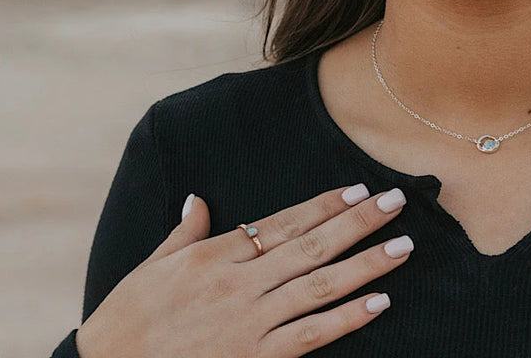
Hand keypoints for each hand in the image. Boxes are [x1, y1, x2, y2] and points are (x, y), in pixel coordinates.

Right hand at [76, 185, 411, 357]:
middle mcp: (239, 283)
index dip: (323, 205)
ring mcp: (250, 321)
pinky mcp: (255, 356)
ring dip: (366, 264)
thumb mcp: (151, 267)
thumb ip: (184, 232)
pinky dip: (347, 318)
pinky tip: (379, 302)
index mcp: (215, 255)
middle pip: (311, 246)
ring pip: (320, 286)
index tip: (357, 189)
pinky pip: (311, 334)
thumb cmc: (128, 319)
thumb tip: (199, 199)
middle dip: (358, 222)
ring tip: (402, 246)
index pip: (283, 223)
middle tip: (396, 202)